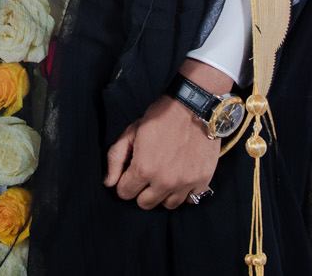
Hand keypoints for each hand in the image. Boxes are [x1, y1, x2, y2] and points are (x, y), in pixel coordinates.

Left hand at [104, 59, 230, 209]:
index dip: (125, 182)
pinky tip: (181, 177)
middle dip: (142, 191)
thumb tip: (109, 182)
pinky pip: (190, 199)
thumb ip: (116, 158)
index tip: (131, 173)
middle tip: (148, 174)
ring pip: (168, 205)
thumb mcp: (131, 132)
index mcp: (144, 169)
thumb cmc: (160, 117)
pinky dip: (185, 192)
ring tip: (165, 176)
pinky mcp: (202, 181)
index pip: (125, 193)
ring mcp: (185, 183)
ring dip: (163, 193)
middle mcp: (164, 181)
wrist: (193, 107)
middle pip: (145, 204)